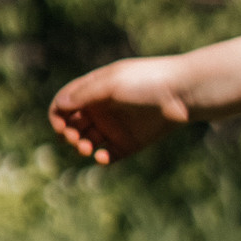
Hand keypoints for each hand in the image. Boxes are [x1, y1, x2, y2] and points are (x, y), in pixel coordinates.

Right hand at [48, 57, 199, 164]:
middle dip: (67, 134)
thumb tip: (60, 105)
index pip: (65, 104)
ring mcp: (116, 126)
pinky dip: (101, 159)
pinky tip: (103, 157)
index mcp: (95, 90)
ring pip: (86, 141)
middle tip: (75, 139)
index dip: (58, 116)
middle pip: (71, 125)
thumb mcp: (112, 83)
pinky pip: (108, 155)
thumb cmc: (147, 82)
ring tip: (87, 148)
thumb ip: (84, 94)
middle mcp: (102, 108)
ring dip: (80, 147)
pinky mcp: (130, 143)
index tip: (62, 125)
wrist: (183, 94)